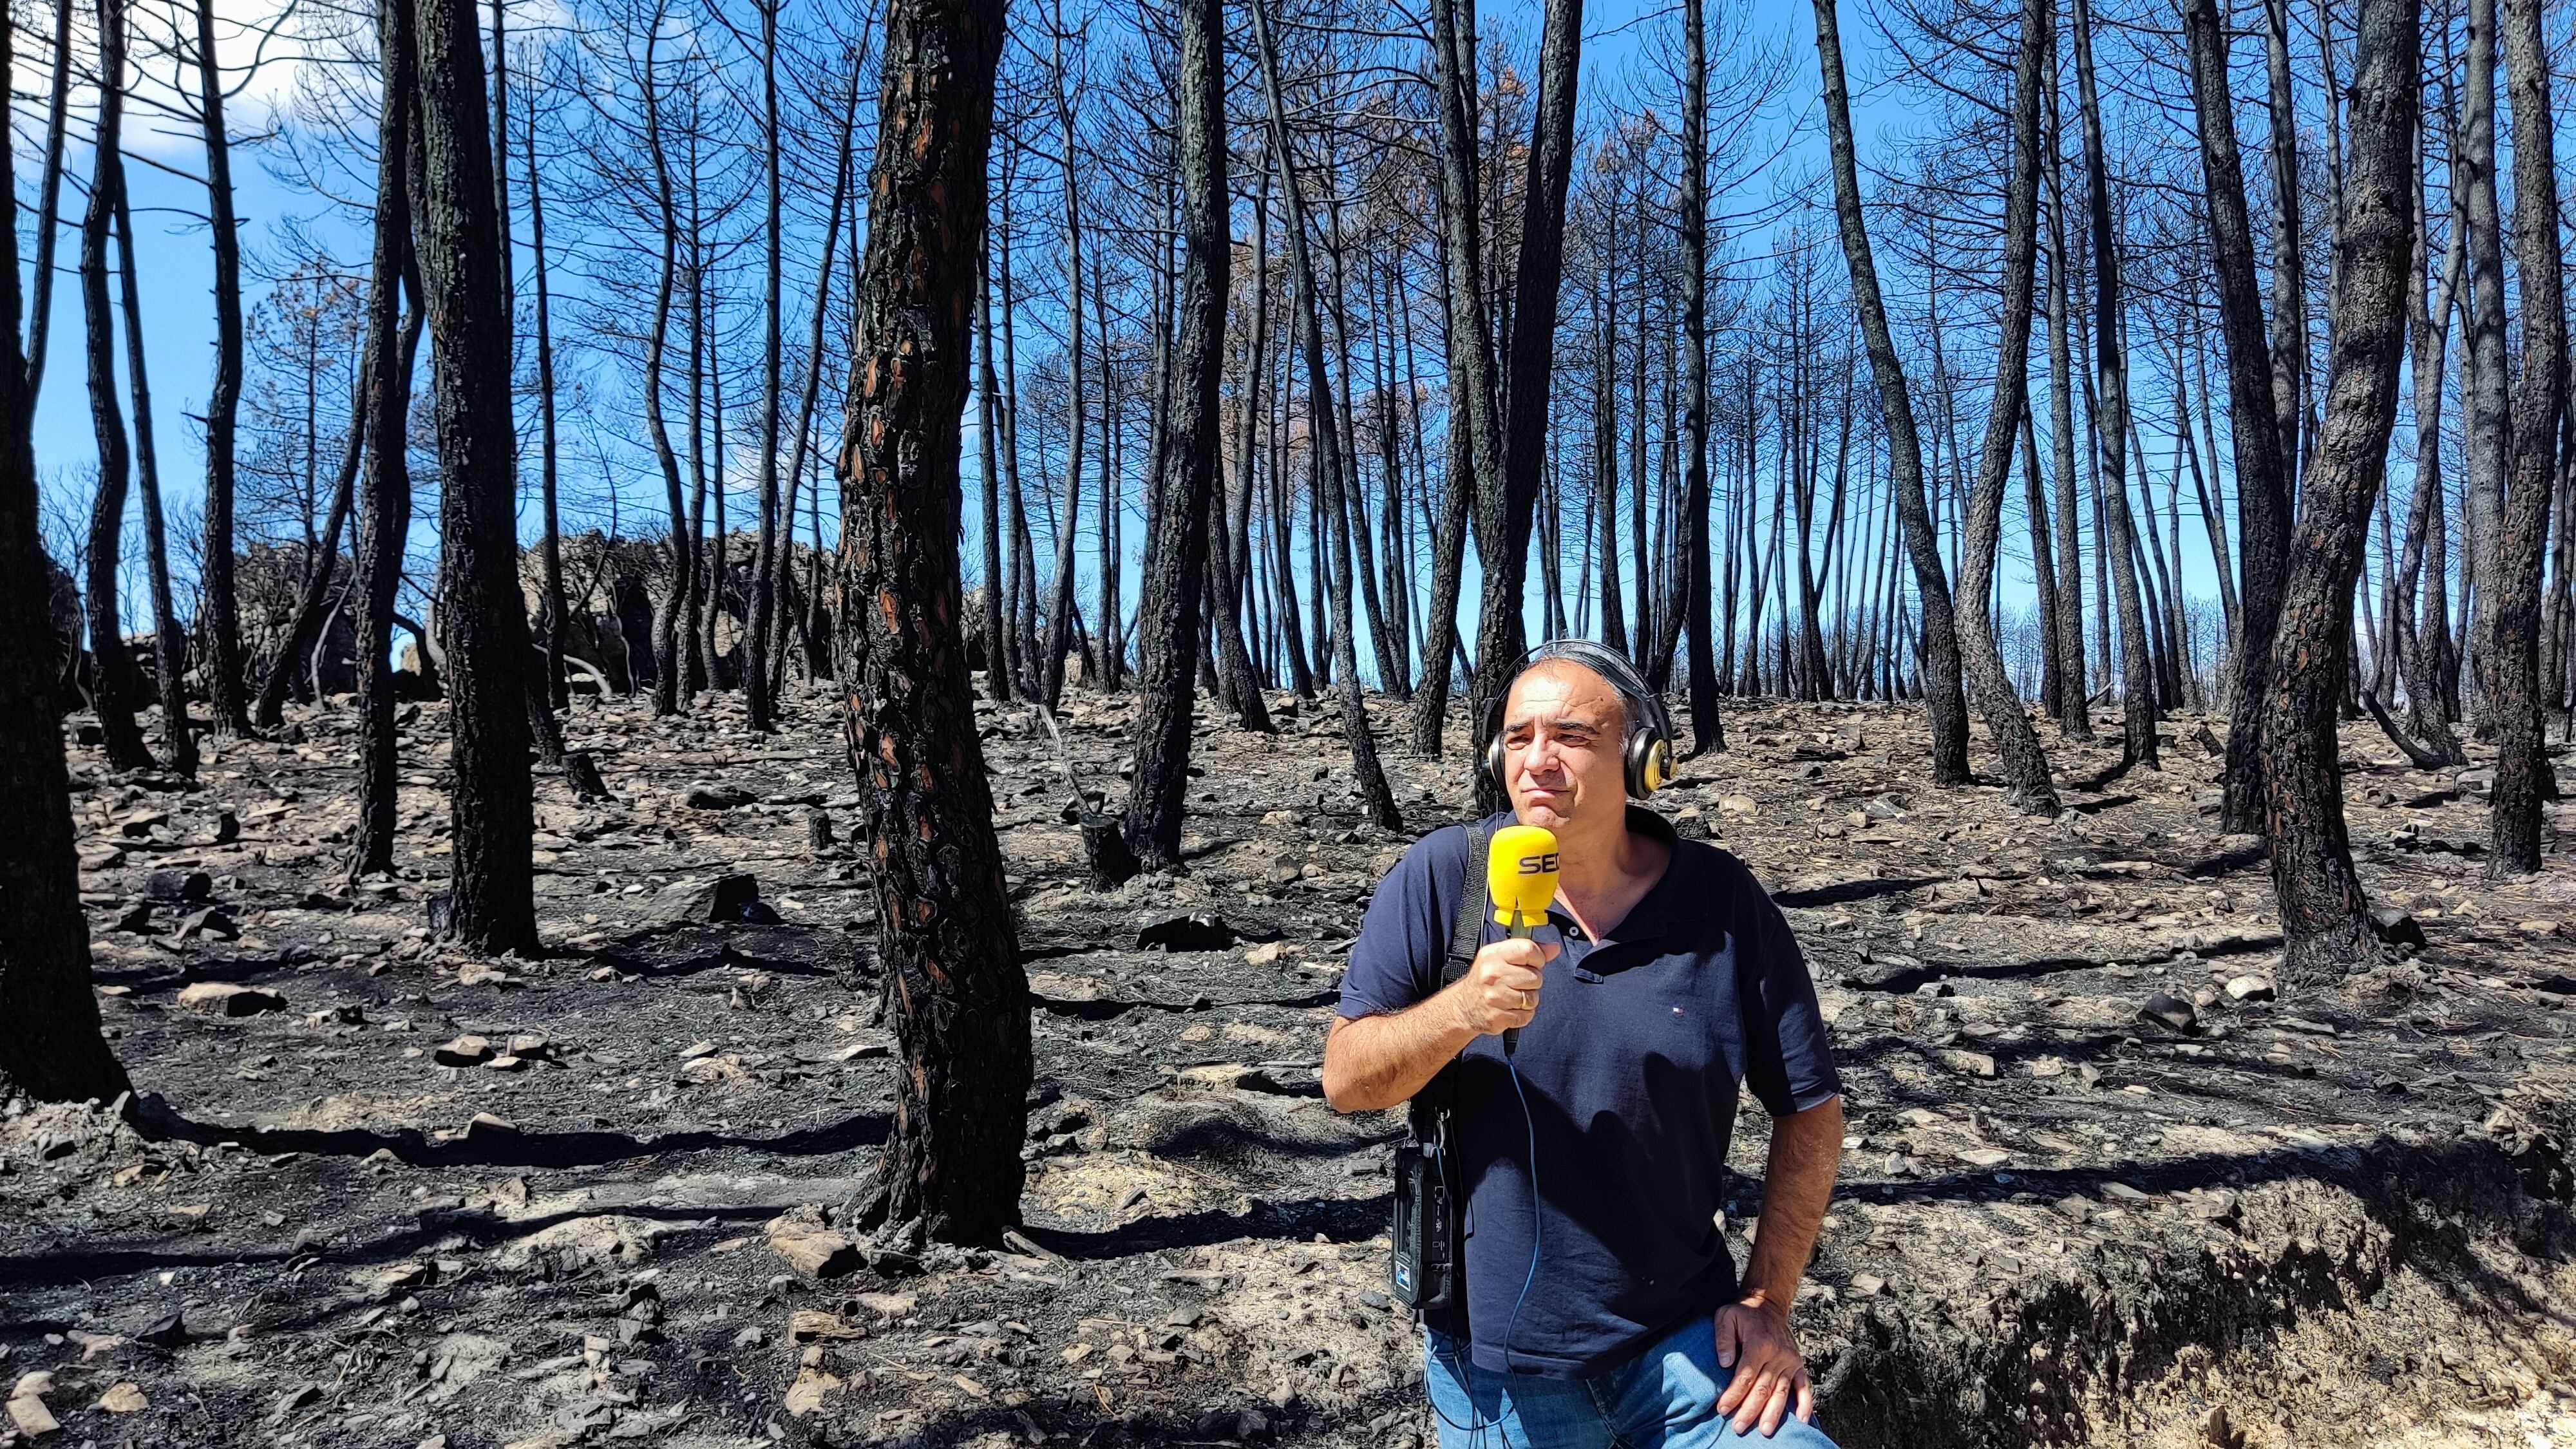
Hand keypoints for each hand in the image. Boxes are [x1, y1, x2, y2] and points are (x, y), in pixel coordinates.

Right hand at [1449, 936, 1558, 1037]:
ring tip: (1513, 996)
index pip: (1528, 950)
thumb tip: (1553, 948)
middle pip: (1535, 977)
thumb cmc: (1486, 980)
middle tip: (1518, 983)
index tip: (1532, 963)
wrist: (1463, 1006)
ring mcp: (1494, 997)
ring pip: (1532, 998)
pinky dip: (1522, 1014)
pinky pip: (1526, 1016)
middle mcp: (1492, 974)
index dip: (1537, 958)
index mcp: (1493, 955)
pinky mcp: (1498, 1017)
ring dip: (1527, 1000)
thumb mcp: (1501, 958)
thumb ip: (1528, 951)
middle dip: (1532, 982)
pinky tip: (1510, 1008)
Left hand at [1713, 1297, 1812, 1436]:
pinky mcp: (1798, 1364)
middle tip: (1738, 1427)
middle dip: (1750, 1410)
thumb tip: (1725, 1363)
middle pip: (1763, 1388)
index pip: (1745, 1376)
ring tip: (1765, 1430)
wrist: (1768, 1305)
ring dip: (1773, 1413)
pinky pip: (1804, 1386)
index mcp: (1759, 1344)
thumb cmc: (1744, 1313)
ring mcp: (1790, 1361)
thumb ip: (1723, 1339)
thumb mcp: (1726, 1317)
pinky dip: (1805, 1403)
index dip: (1734, 1394)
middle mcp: (1778, 1354)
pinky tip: (1803, 1420)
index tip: (1722, 1409)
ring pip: (1781, 1391)